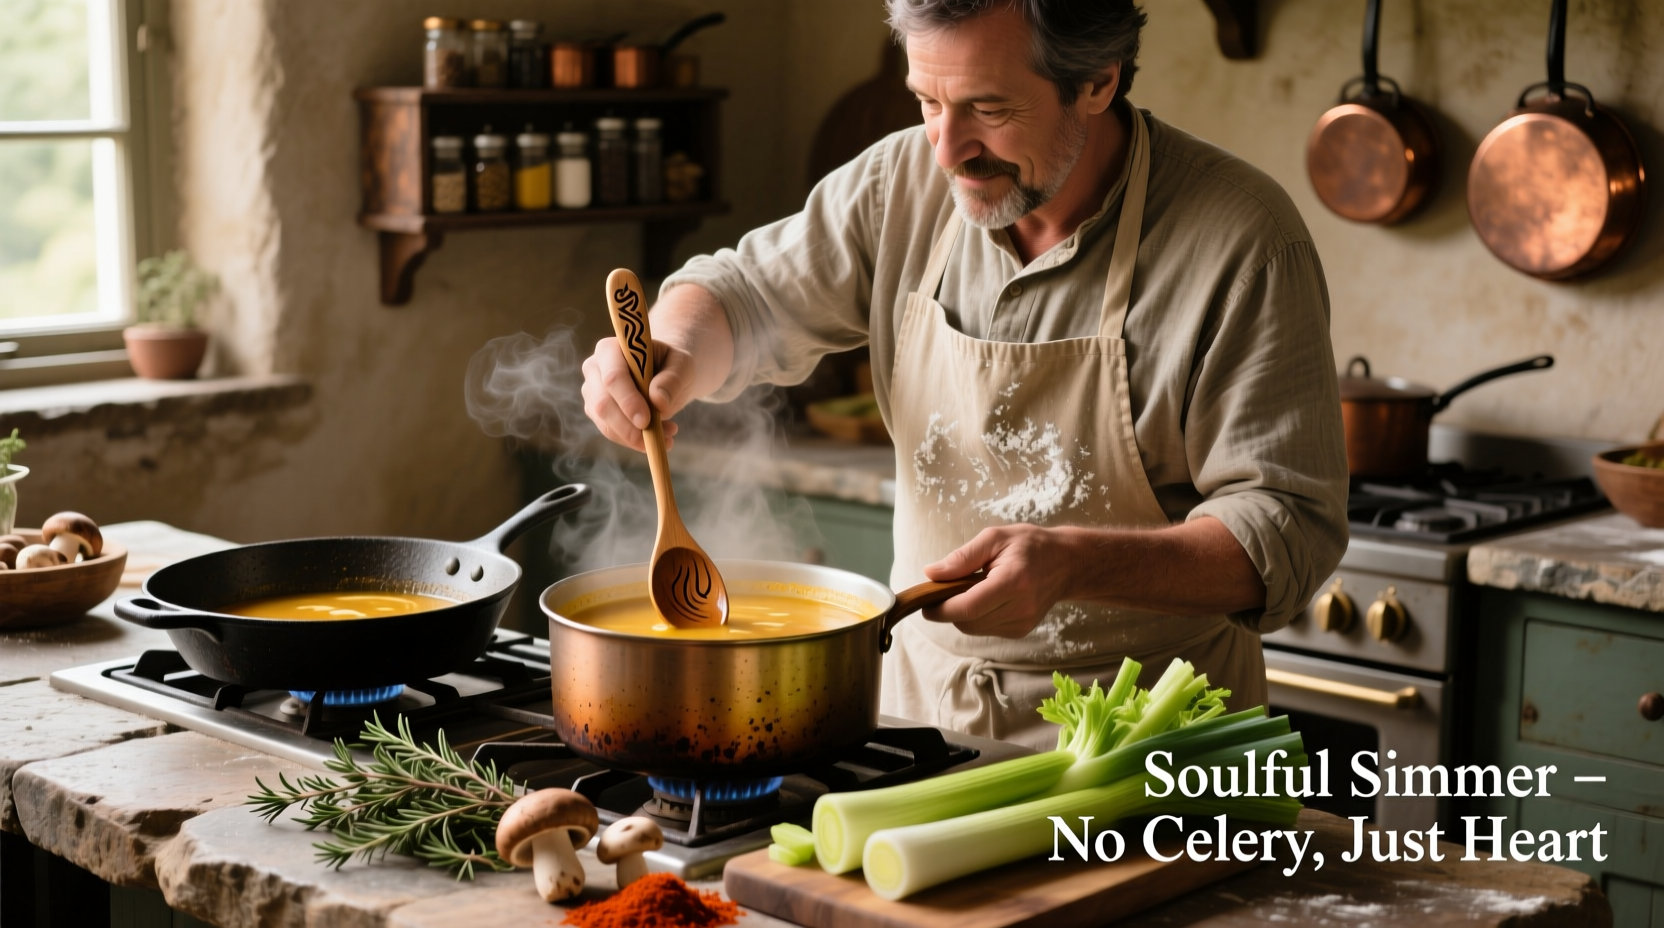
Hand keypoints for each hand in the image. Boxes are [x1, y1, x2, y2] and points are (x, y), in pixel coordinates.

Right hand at [581, 339, 693, 452]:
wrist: (665, 372)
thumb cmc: (672, 364)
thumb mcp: (681, 365)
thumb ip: (672, 379)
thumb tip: (658, 402)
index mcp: (611, 349)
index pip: (613, 377)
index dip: (627, 400)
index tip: (645, 420)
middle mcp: (595, 369)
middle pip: (602, 403)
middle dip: (628, 426)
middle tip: (656, 438)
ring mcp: (592, 392)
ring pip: (605, 423)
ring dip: (636, 436)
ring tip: (667, 434)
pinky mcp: (596, 412)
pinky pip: (611, 432)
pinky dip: (635, 440)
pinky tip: (660, 436)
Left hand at [920, 525, 1080, 637]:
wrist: (1066, 563)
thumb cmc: (1030, 545)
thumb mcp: (994, 538)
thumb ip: (962, 557)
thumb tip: (931, 573)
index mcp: (1013, 582)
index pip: (968, 607)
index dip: (941, 609)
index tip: (925, 603)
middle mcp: (1020, 607)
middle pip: (968, 622)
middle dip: (948, 609)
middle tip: (945, 589)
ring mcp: (1022, 623)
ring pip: (974, 629)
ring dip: (963, 613)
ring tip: (971, 588)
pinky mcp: (1021, 631)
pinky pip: (986, 629)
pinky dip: (977, 617)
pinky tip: (986, 598)